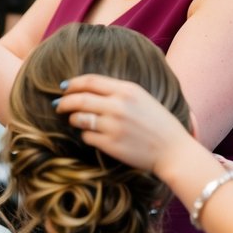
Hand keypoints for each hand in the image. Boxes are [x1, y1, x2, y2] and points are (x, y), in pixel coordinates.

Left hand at [55, 74, 196, 174]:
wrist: (174, 151)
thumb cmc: (158, 123)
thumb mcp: (141, 98)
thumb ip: (117, 91)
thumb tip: (87, 90)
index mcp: (127, 90)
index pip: (89, 81)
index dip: (72, 83)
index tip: (63, 88)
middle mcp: (118, 106)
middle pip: (78, 99)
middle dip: (64, 102)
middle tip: (58, 105)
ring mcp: (114, 125)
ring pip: (79, 118)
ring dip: (72, 119)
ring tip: (74, 120)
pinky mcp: (111, 144)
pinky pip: (86, 136)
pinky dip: (85, 135)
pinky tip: (91, 135)